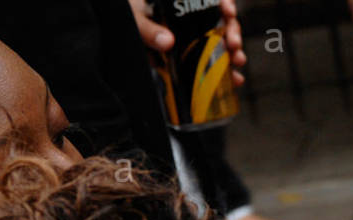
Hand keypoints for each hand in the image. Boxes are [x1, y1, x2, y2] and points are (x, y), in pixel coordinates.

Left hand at [129, 0, 247, 84]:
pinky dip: (225, 72)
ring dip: (233, 52)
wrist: (115, 31)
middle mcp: (191, 18)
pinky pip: (213, 63)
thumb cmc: (125, 17)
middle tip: (234, 45)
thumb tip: (167, 42)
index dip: (224, 3)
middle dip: (232, 32)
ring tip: (237, 62)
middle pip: (221, 20)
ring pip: (222, 41)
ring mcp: (193, 38)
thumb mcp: (134, 17)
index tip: (229, 13)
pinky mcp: (192, 57)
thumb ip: (147, 27)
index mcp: (179, 3)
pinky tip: (233, 80)